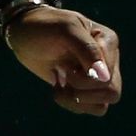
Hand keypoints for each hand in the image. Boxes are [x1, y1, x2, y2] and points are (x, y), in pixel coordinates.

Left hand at [6, 7, 121, 114]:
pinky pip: (91, 109)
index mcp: (108, 42)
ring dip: (77, 101)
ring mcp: (98, 76)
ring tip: (59, 85)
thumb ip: (87, 50)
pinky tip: (58, 89)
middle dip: (82, 91)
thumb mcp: (64, 30)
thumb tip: (105, 77)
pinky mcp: (87, 89)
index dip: (84, 79)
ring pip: (102, 105)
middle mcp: (107, 60)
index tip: (64, 65)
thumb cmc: (43, 27)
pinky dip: (73, 105)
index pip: (107, 76)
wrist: (24, 35)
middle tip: (63, 75)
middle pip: (111, 92)